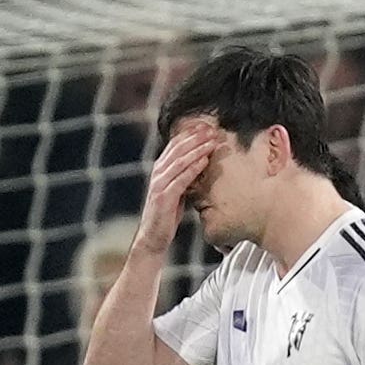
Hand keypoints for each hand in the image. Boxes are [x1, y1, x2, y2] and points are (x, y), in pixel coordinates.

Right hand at [135, 126, 219, 253]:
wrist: (153, 237)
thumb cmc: (166, 215)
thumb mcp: (176, 191)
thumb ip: (183, 176)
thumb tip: (199, 163)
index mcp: (160, 169)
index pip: (175, 144)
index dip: (191, 134)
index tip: (207, 127)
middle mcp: (157, 173)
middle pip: (178, 149)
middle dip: (196, 137)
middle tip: (212, 129)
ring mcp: (159, 184)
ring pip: (180, 161)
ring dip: (197, 149)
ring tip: (212, 141)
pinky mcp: (163, 197)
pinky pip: (180, 179)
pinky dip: (193, 169)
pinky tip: (204, 161)